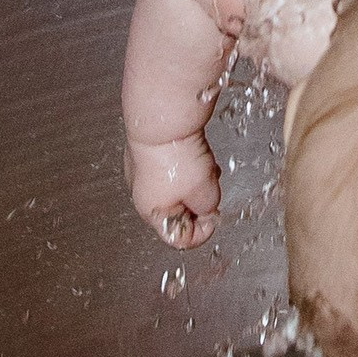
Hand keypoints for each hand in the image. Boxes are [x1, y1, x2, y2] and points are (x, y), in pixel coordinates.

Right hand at [126, 129, 221, 246]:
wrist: (161, 118)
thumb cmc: (174, 156)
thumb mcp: (205, 194)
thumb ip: (207, 209)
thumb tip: (208, 211)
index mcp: (152, 213)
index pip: (180, 239)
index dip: (203, 230)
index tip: (214, 215)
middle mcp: (142, 194)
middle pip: (179, 210)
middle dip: (200, 200)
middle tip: (210, 186)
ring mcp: (143, 170)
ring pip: (177, 186)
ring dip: (196, 179)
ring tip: (204, 165)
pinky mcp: (149, 150)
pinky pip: (173, 165)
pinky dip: (187, 162)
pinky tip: (196, 151)